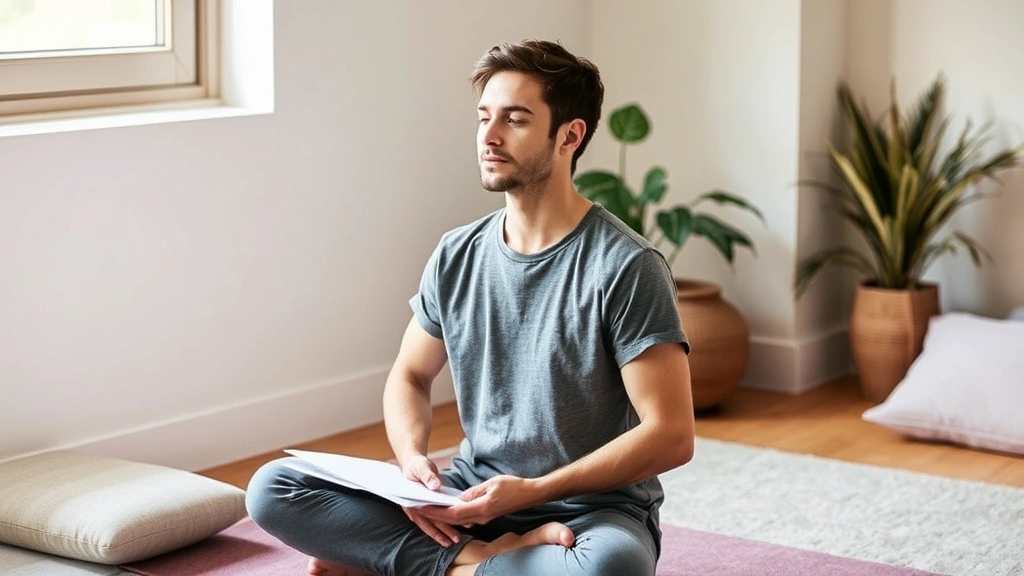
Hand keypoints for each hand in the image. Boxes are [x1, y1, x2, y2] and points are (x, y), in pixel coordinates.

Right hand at [399, 454, 460, 546]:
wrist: (414, 464)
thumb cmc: (417, 466)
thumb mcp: (422, 468)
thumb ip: (428, 477)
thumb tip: (435, 487)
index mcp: (411, 501)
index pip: (424, 516)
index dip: (435, 524)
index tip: (446, 530)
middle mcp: (415, 508)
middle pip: (430, 522)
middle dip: (443, 532)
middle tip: (456, 540)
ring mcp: (421, 509)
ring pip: (433, 523)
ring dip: (444, 532)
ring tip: (456, 540)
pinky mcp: (428, 507)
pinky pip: (436, 517)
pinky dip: (444, 524)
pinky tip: (454, 529)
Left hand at [418, 475, 539, 526]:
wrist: (530, 494)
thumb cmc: (514, 486)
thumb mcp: (492, 484)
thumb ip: (474, 492)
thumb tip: (459, 498)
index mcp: (482, 508)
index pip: (454, 513)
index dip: (437, 511)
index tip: (423, 507)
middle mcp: (481, 517)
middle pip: (453, 520)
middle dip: (435, 516)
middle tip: (419, 510)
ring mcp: (484, 518)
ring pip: (459, 520)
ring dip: (443, 516)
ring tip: (429, 509)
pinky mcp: (487, 516)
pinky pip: (466, 518)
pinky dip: (454, 515)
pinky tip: (447, 510)